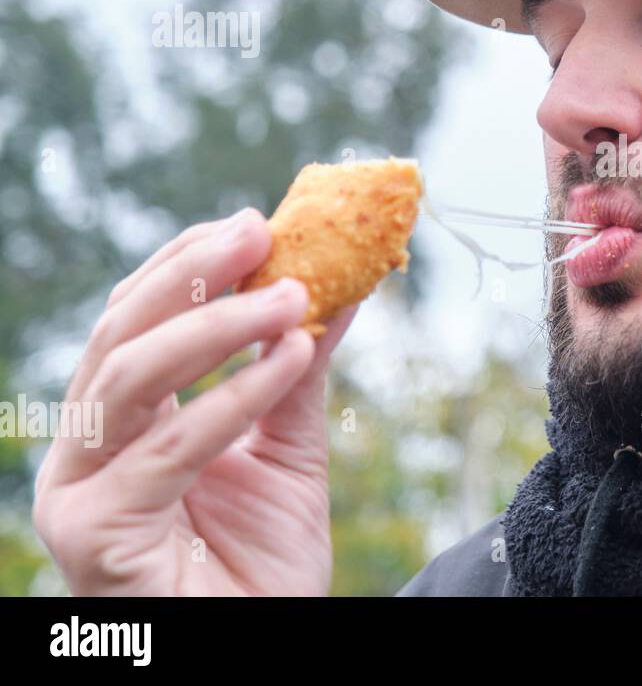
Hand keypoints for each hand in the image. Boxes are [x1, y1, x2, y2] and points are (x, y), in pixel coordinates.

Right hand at [33, 207, 356, 595]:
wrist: (261, 649)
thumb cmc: (262, 562)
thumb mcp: (289, 448)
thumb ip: (296, 374)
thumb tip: (336, 290)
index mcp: (122, 422)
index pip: (135, 321)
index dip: (186, 265)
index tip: (252, 222)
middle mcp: (87, 450)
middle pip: (119, 335)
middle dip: (189, 275)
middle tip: (258, 232)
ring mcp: (80, 491)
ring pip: (130, 379)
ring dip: (217, 326)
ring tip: (294, 296)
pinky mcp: (94, 533)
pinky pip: (170, 448)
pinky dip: (234, 396)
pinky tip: (290, 358)